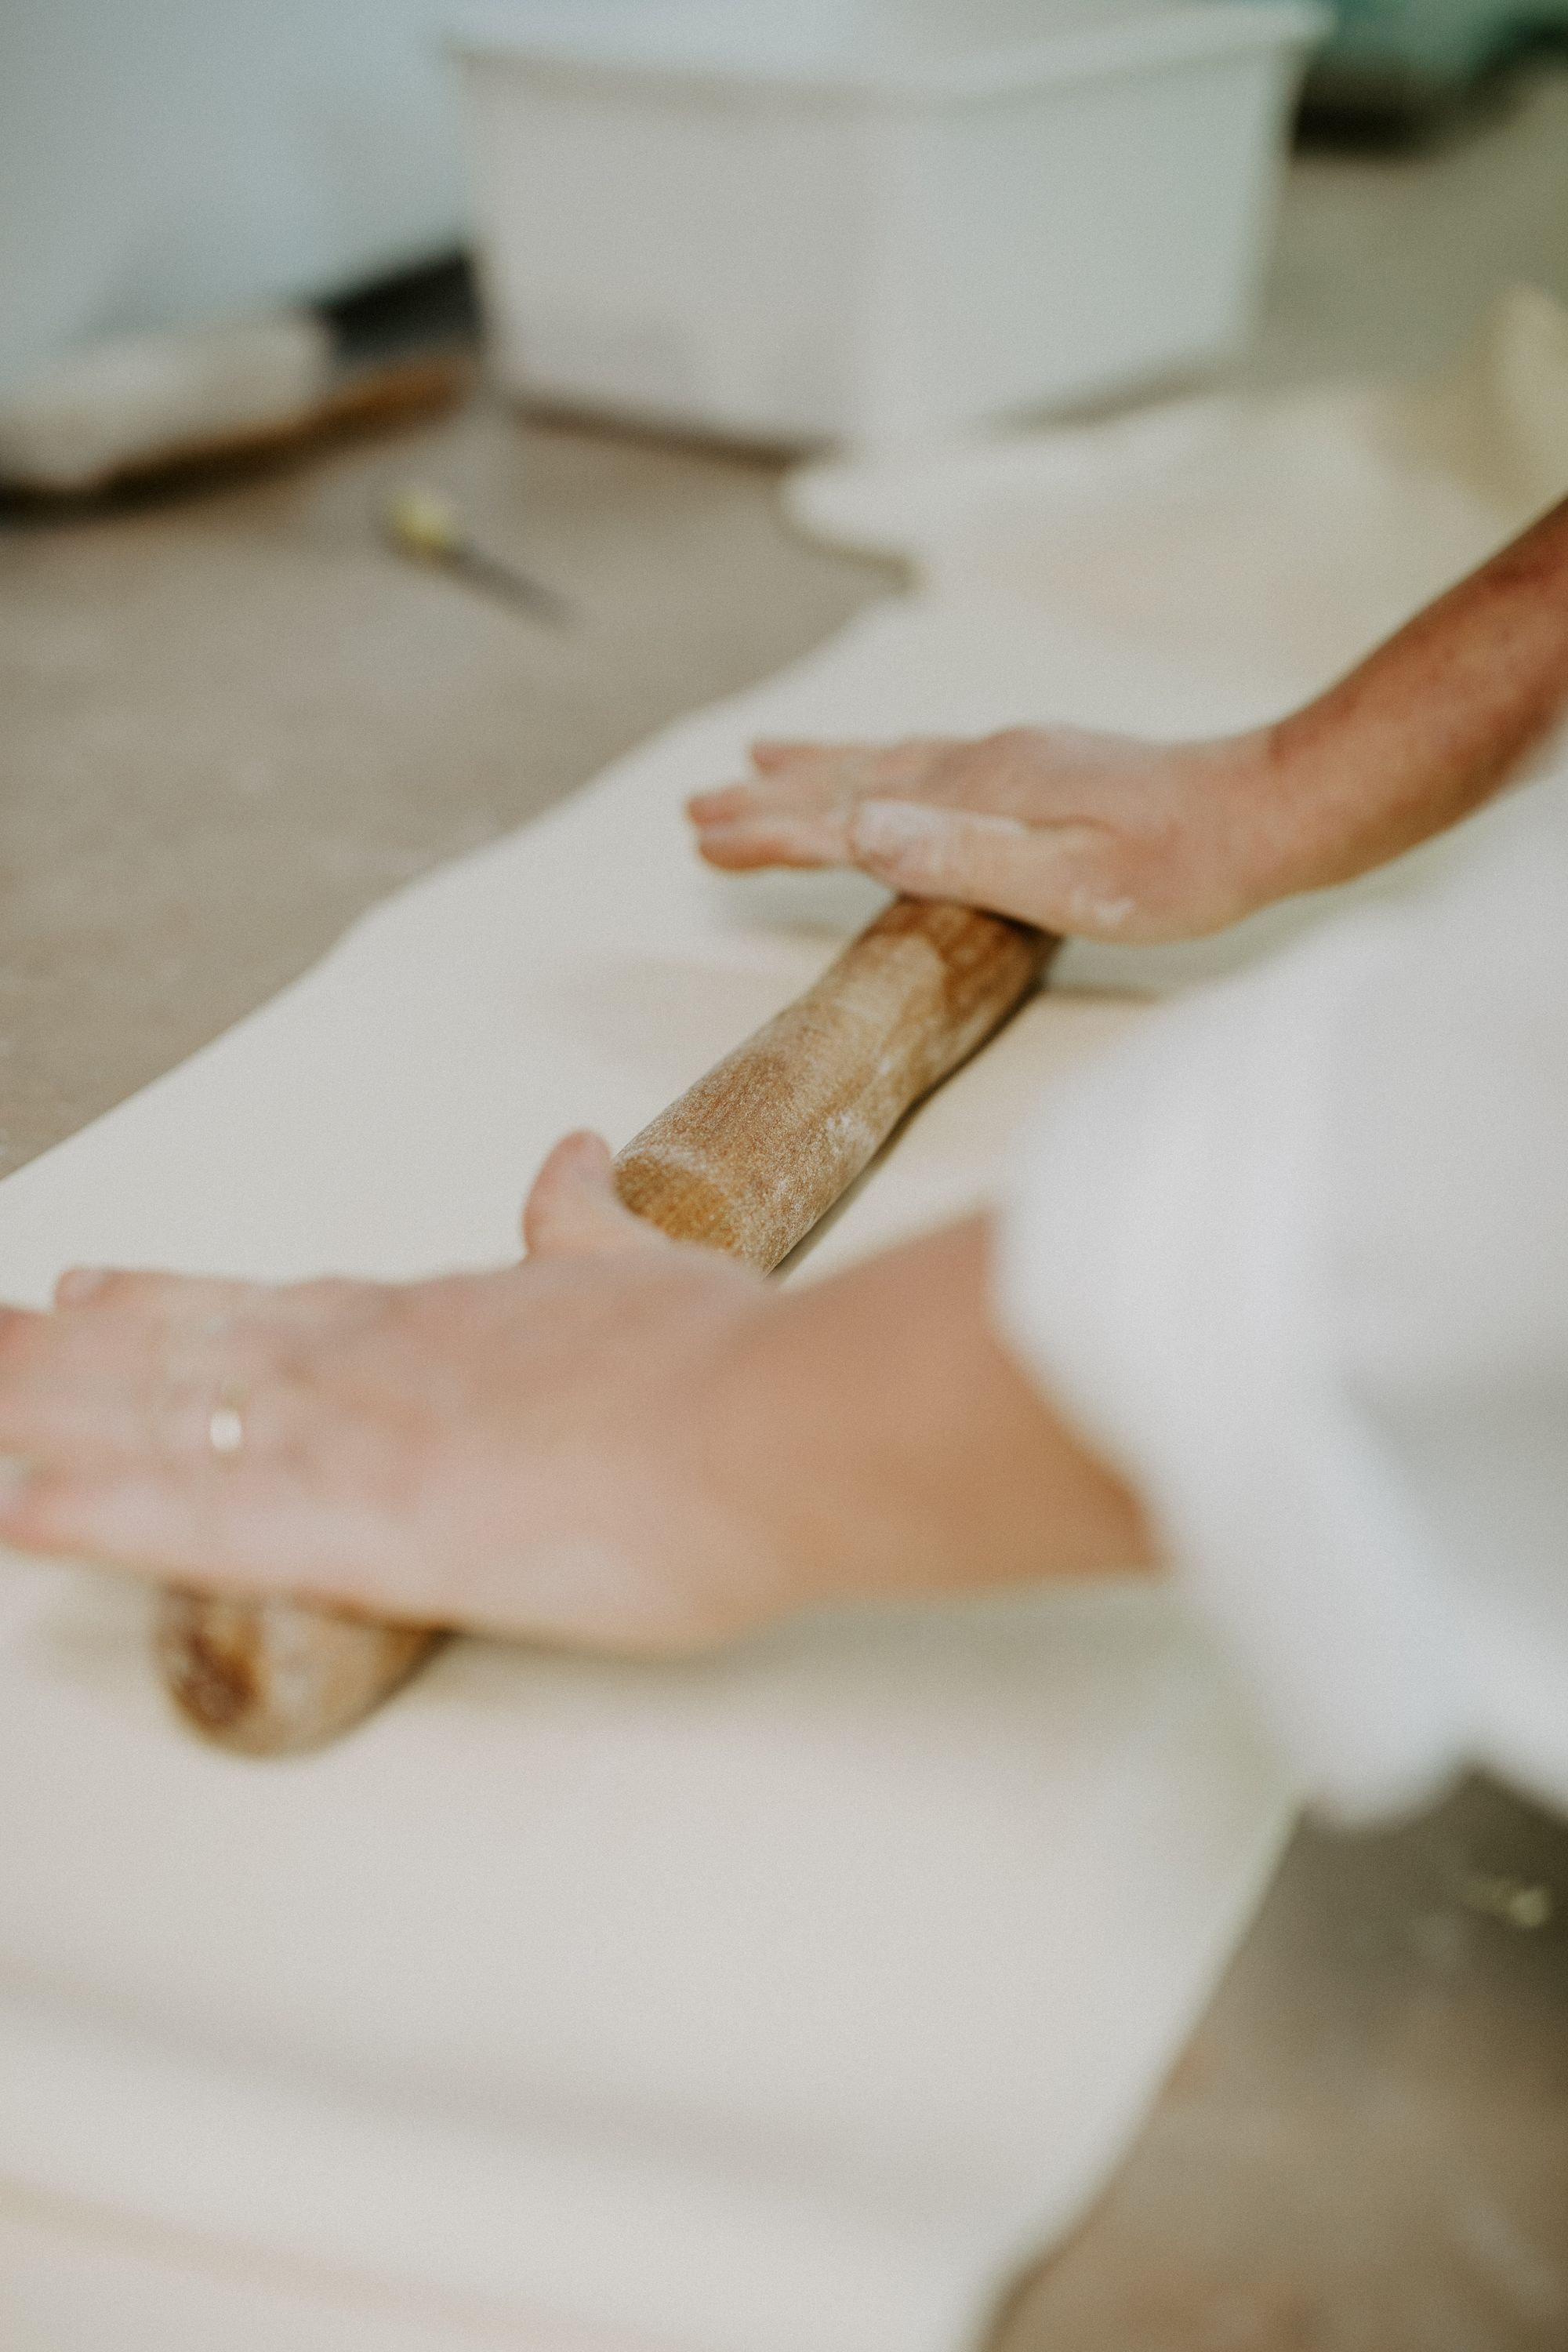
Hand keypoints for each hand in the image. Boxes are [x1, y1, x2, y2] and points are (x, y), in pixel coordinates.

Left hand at [0, 1135, 783, 1650]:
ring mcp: (350, 1439)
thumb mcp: (649, 1267)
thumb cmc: (725, 1359)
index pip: (267, 1308)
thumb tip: (567, 1157)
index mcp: (434, 1318)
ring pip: (153, 1421)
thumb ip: (586, 1223)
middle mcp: (366, 1365)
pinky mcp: (360, 1529)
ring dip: (38, 1413)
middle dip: (56, 1359)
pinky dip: (95, 1513)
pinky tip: (14, 1507)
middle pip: (175, 1356)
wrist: (775, 1417)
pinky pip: (193, 1526)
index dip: (165, 1305)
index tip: (86, 1293)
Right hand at [688, 726, 1292, 941]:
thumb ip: (963, 854)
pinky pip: (928, 761)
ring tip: (759, 761)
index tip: (702, 836)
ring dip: (816, 770)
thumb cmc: (1181, 865)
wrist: (1269, 812)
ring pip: (886, 762)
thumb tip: (863, 830)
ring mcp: (1011, 761)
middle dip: (770, 798)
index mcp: (977, 792)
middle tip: (696, 807)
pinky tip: (887, 771)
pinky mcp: (1040, 769)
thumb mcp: (1070, 881)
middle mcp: (983, 762)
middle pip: (851, 780)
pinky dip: (879, 764)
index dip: (772, 830)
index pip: (847, 815)